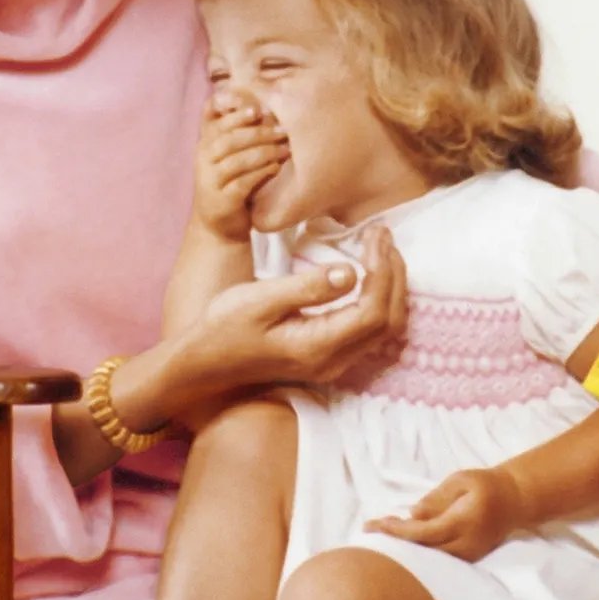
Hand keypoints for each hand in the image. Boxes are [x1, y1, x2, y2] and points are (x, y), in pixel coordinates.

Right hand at [181, 224, 407, 389]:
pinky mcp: (328, 357)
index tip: (375, 236)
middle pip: (388, 322)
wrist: (204, 360)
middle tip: (382, 235)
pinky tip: (370, 274)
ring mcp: (332, 363)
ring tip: (382, 249)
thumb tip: (350, 272)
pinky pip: (371, 331)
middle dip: (394, 275)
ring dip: (391, 287)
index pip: (372, 311)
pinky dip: (380, 299)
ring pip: (384, 329)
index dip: (383, 272)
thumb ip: (306, 287)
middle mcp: (332, 361)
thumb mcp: (259, 299)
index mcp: (317, 346)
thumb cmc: (225, 326)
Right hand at [193, 90, 289, 241]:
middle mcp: (203, 159)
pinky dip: (260, 173)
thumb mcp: (230, 156)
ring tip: (284, 149)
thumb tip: (267, 108)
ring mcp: (209, 181)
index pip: (211, 118)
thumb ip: (239, 133)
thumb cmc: (230, 183)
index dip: (231, 110)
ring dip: (263, 152)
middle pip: (227, 138)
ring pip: (235, 160)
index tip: (256, 108)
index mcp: (205, 143)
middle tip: (282, 131)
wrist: (219, 227)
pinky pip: (241, 183)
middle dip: (257, 132)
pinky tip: (275, 168)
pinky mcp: (221, 201)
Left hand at [365, 467, 523, 561]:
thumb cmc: (484, 484)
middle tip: (367, 531)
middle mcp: (465, 545)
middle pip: (424, 552)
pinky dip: (418, 553)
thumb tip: (413, 514)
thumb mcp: (460, 481)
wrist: (513, 500)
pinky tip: (401, 543)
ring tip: (378, 536)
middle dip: (394, 543)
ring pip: (430, 562)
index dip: (399, 532)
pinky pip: (439, 562)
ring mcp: (468, 556)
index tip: (376, 524)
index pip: (424, 533)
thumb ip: (437, 498)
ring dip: (404, 551)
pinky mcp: (467, 560)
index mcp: (463, 523)